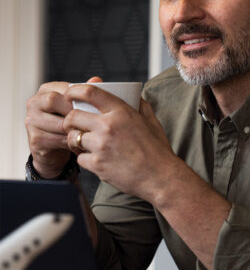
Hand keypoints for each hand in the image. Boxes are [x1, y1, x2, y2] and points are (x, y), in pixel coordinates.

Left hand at [63, 86, 177, 202]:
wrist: (161, 178)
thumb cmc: (157, 150)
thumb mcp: (152, 122)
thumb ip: (141, 105)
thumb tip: (134, 95)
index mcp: (122, 112)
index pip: (89, 92)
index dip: (74, 91)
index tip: (71, 94)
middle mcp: (108, 126)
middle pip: (73, 116)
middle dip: (70, 120)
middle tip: (74, 125)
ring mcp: (101, 146)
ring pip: (72, 137)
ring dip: (75, 140)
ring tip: (83, 144)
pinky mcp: (97, 164)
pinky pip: (79, 158)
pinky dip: (85, 159)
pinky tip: (96, 160)